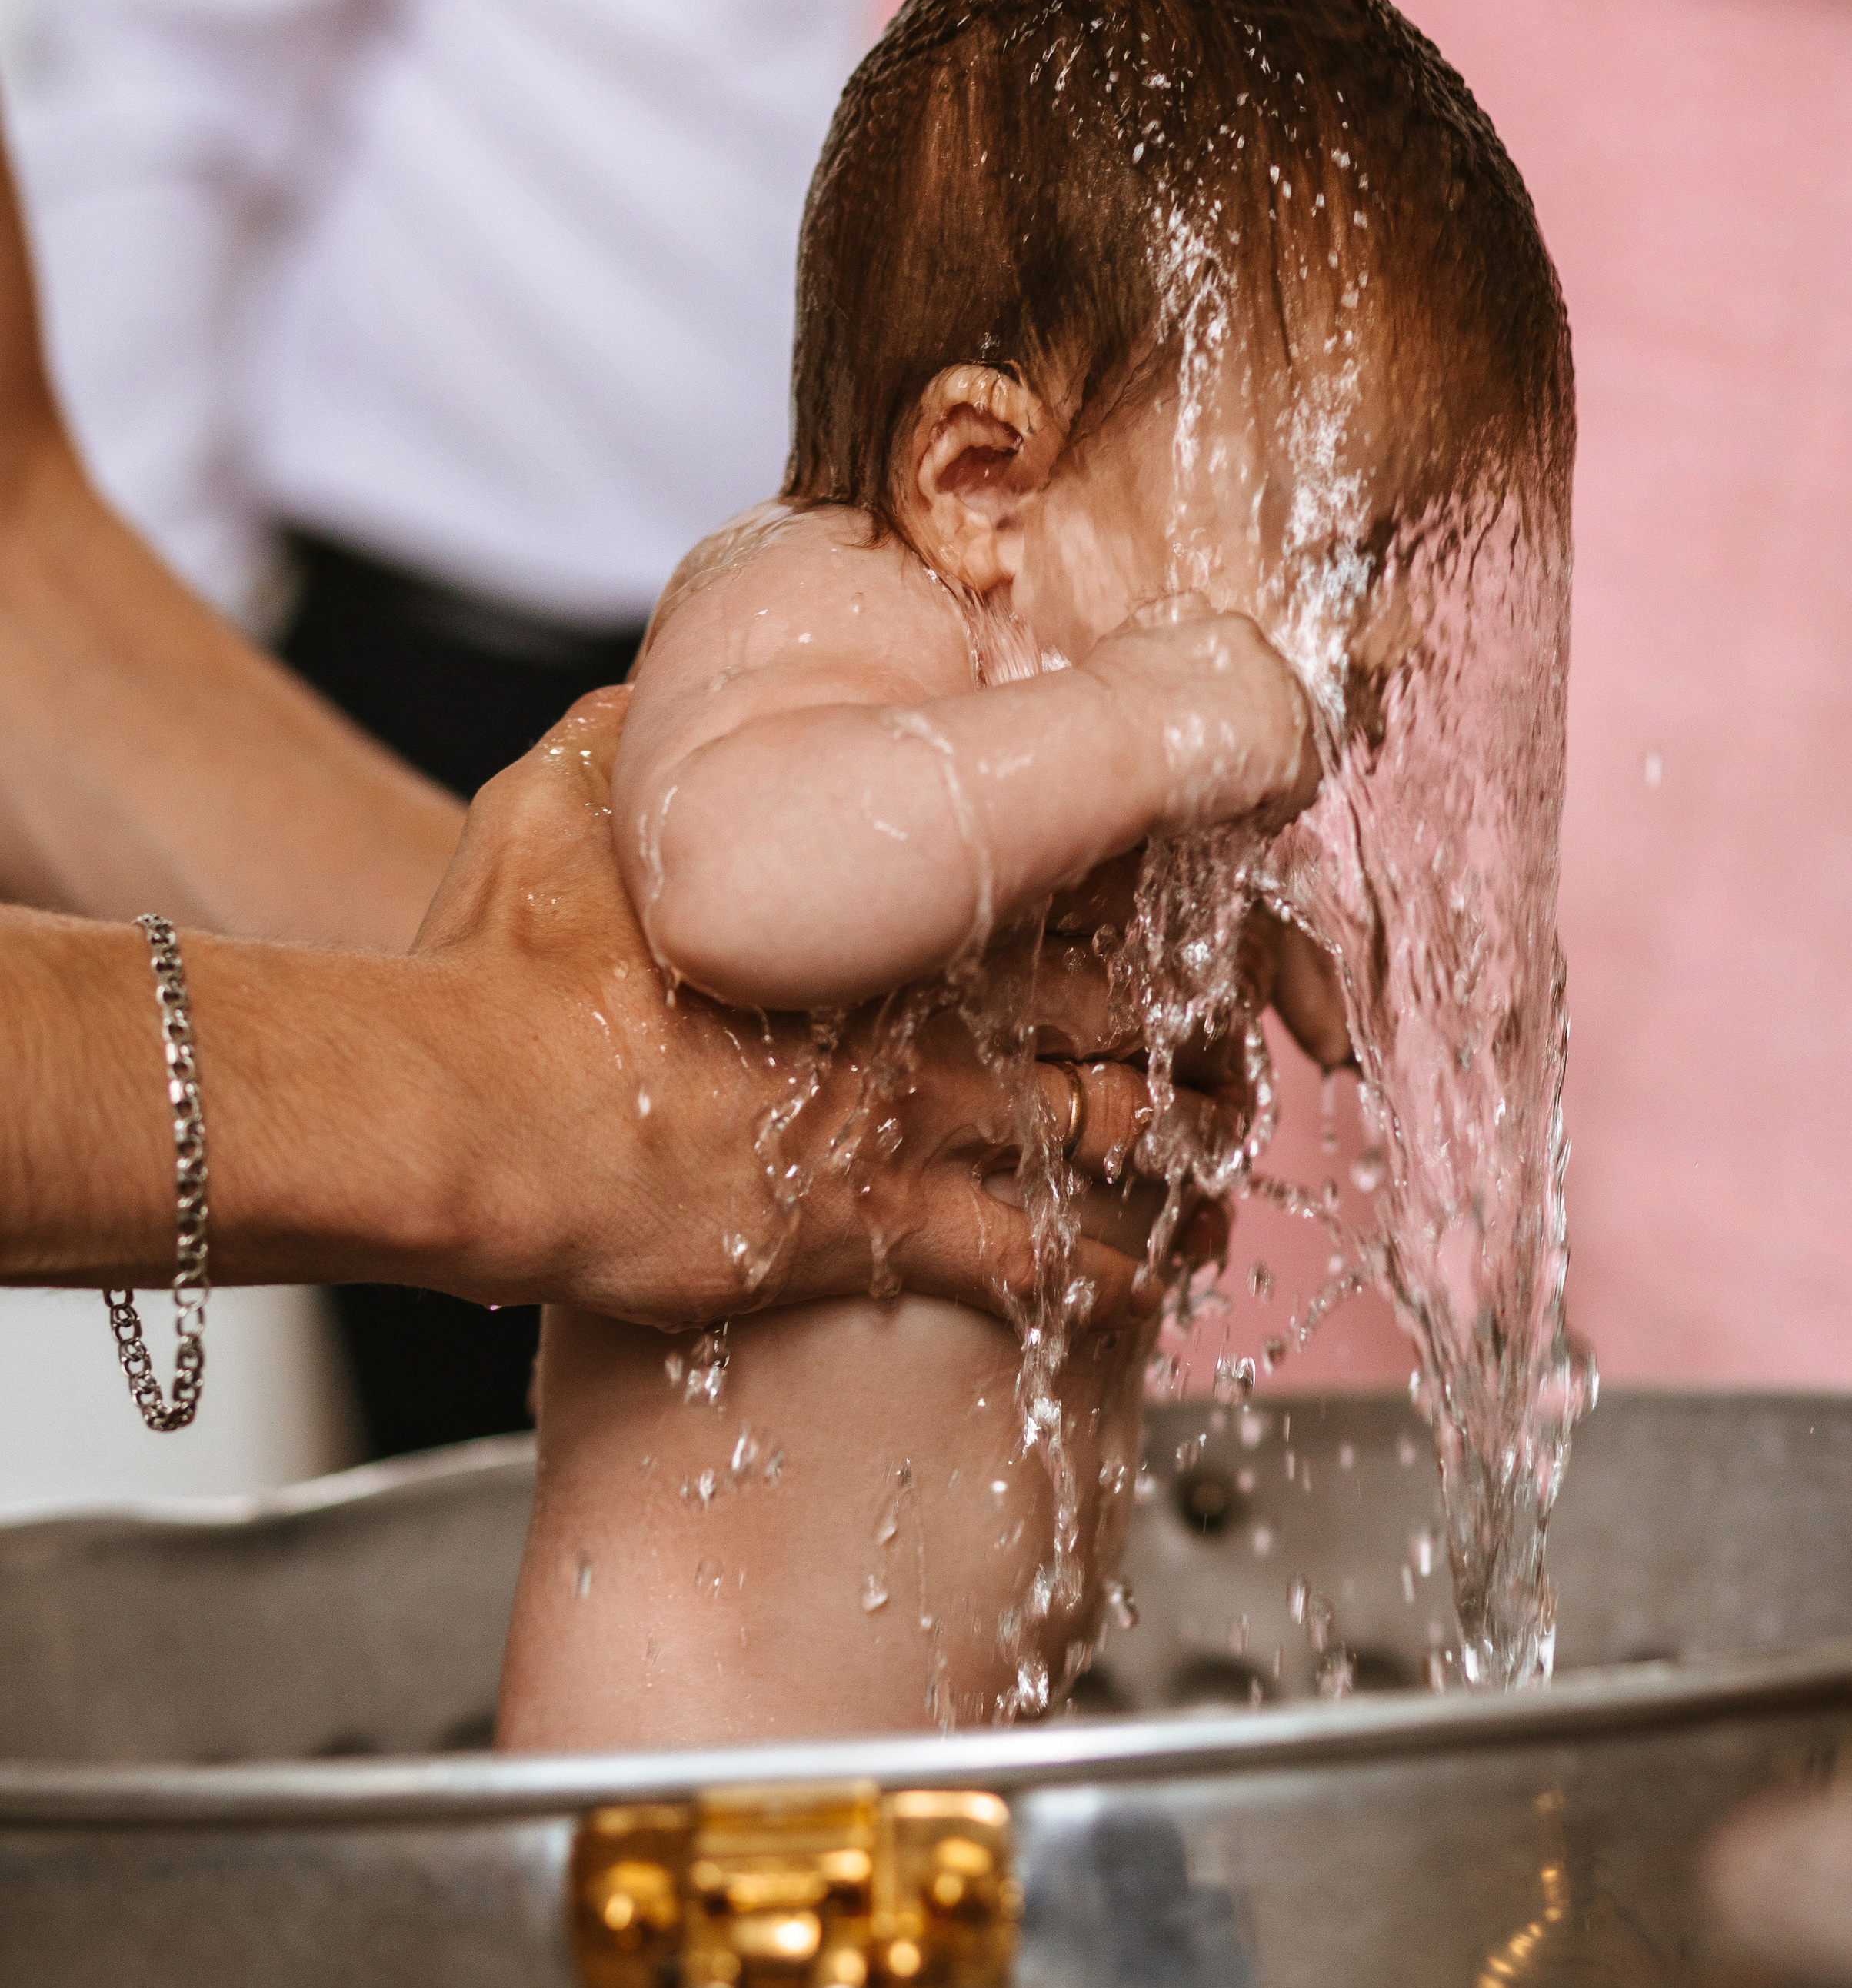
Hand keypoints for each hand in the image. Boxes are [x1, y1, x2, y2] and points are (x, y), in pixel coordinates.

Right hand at [408, 691, 1198, 1329]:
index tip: (1170, 913)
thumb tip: (640, 698)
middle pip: (1120, 1012)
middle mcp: (922, 1008)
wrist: (481, 1111)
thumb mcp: (555, 802)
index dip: (1134, 900)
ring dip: (1176, 1154)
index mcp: (871, 900)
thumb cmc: (508, 964)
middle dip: (1187, 1033)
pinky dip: (1106, 1278)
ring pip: (1110, 1139)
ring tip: (1216, 1158)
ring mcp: (914, 1124)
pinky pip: (1038, 1266)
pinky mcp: (880, 1233)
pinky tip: (1145, 1289)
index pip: (1059, 881)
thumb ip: (617, 744)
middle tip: (1234, 1046)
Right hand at [1083, 598, 1318, 837]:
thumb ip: (1174, 623)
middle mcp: (1273, 667)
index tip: (1208, 730)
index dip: (1233, 706)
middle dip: (1254, 737)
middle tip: (1215, 766)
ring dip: (1264, 771)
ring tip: (1222, 794)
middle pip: (1280, 707)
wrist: (1107, 742)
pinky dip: (1273, 807)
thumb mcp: (1138, 633)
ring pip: (1293, 748)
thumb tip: (1195, 607)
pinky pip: (1299, 791)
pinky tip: (1238, 814)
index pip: (1254, 671)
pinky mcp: (1290, 764)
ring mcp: (1287, 716)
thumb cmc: (1107, 697)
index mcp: (1236, 634)